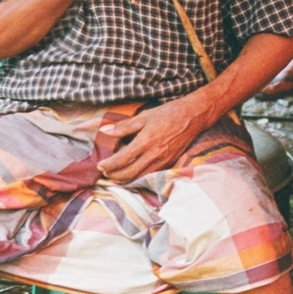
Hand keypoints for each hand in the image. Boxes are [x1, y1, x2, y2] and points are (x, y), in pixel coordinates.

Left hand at [97, 97, 212, 182]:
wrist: (193, 117)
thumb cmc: (168, 113)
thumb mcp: (144, 116)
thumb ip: (124, 126)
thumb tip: (105, 131)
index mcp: (146, 141)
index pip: (122, 159)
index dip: (109, 165)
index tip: (100, 165)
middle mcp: (154, 154)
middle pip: (129, 173)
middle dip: (114, 176)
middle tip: (105, 173)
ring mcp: (163, 161)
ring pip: (139, 178)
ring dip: (124, 180)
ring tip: (114, 176)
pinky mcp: (169, 164)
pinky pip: (149, 175)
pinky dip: (137, 177)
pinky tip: (131, 174)